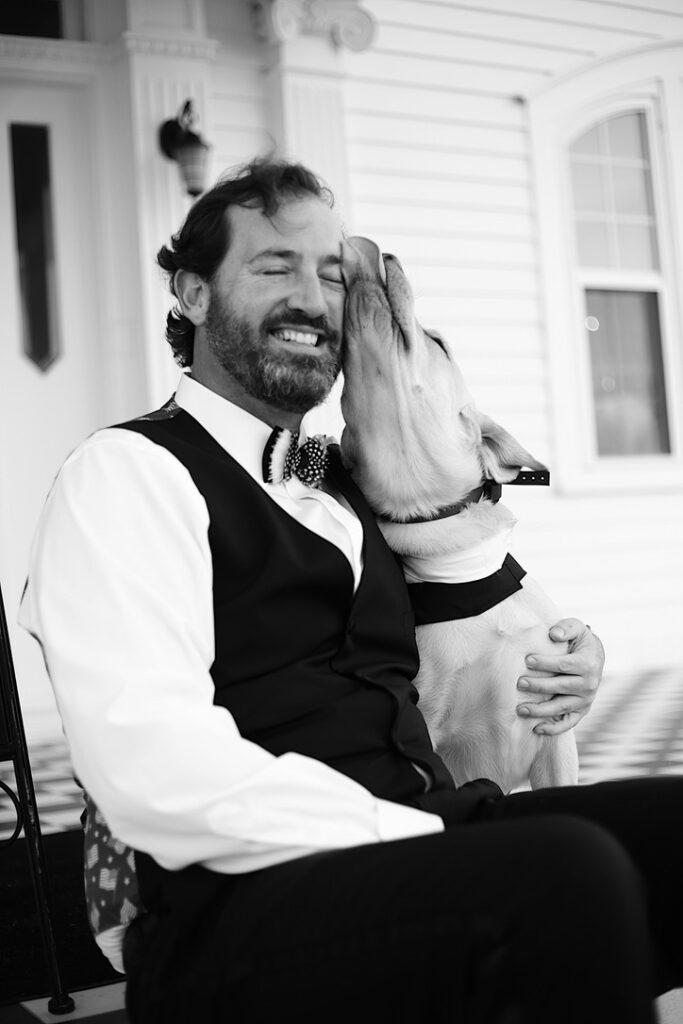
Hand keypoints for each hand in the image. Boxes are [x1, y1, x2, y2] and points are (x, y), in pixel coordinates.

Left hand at [516, 618, 604, 734]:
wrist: (594, 656)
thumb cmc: (579, 640)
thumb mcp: (576, 628)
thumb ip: (566, 627)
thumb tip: (554, 634)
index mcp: (588, 663)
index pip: (564, 665)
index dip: (545, 663)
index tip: (527, 660)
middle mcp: (589, 684)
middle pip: (561, 687)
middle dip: (539, 686)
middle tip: (519, 683)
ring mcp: (586, 699)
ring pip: (562, 707)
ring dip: (540, 710)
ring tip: (520, 709)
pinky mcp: (582, 711)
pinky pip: (568, 722)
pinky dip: (554, 729)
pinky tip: (536, 729)